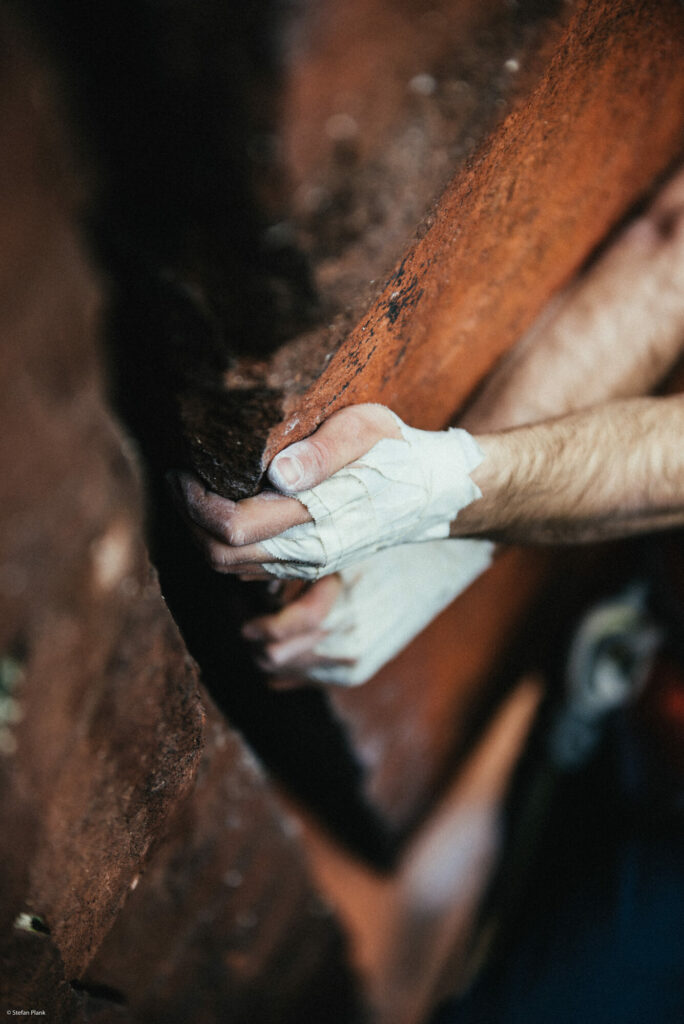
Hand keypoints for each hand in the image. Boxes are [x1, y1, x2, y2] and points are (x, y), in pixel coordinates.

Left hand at [168, 404, 483, 580]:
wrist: (438, 493)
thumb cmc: (400, 453)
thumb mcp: (369, 430)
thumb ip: (325, 450)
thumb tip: (276, 473)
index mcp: (318, 518)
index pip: (233, 527)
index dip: (195, 503)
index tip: (180, 470)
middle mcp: (310, 552)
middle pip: (221, 556)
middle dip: (188, 522)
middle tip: (176, 481)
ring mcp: (310, 564)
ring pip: (233, 570)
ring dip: (204, 536)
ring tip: (193, 493)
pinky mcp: (312, 565)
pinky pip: (252, 571)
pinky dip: (227, 547)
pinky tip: (225, 512)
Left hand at [243, 538, 493, 687]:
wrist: (445, 559)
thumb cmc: (389, 540)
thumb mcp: (341, 545)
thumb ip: (298, 563)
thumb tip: (251, 576)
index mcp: (340, 606)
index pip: (278, 633)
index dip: (255, 625)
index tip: (244, 616)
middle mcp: (347, 641)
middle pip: (275, 658)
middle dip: (256, 639)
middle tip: (249, 618)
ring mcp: (353, 661)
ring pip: (285, 672)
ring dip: (270, 652)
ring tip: (267, 628)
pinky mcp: (359, 670)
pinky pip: (306, 680)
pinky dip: (290, 664)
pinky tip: (289, 643)